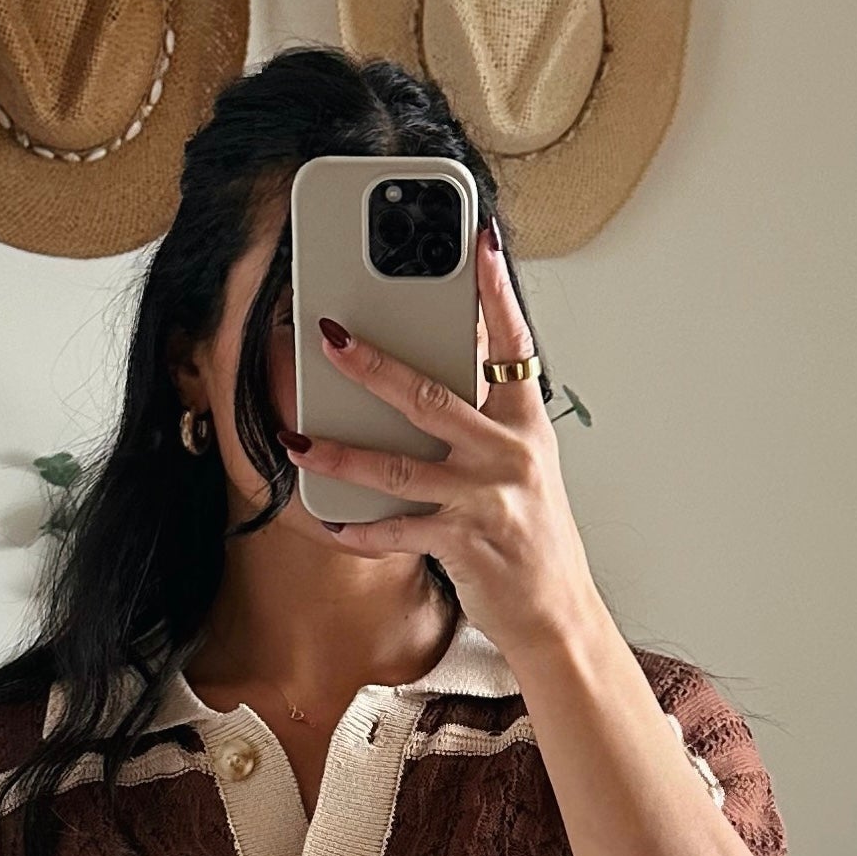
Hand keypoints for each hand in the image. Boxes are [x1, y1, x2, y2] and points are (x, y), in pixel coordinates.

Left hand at [289, 223, 598, 661]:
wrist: (557, 613)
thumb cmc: (532, 537)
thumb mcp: (524, 467)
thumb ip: (486, 421)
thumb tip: (433, 379)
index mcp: (525, 425)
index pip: (513, 345)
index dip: (495, 292)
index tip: (477, 243)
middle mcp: (508, 454)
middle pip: (431, 396)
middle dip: (373, 367)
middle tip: (330, 337)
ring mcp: (486, 498)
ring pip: (400, 466)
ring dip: (342, 452)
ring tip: (299, 439)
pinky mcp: (464, 543)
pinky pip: (398, 531)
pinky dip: (361, 530)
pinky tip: (330, 521)